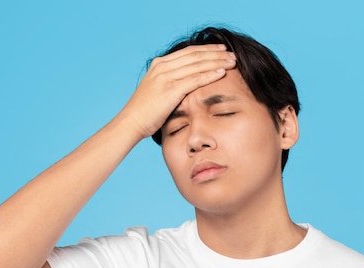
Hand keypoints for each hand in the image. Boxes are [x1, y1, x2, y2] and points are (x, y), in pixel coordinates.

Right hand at [118, 44, 236, 139]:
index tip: (221, 50)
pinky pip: (195, 79)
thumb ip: (170, 83)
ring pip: (197, 65)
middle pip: (195, 55)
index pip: (188, 52)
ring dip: (217, 62)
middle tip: (232, 55)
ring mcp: (165, 77)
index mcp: (159, 64)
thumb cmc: (145, 112)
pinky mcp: (170, 89)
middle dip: (215, 54)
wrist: (131, 122)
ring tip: (232, 62)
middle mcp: (162, 66)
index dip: (207, 50)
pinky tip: (222, 73)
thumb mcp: (157, 90)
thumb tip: (186, 85)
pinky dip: (210, 75)